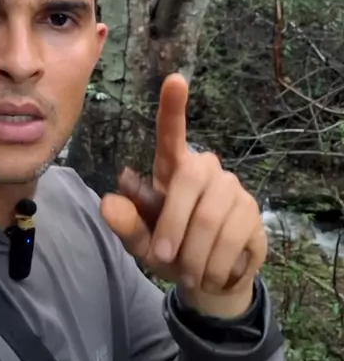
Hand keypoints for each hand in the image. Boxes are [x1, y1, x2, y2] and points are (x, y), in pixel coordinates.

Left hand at [101, 74, 266, 317]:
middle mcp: (204, 169)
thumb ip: (126, 224)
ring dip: (193, 255)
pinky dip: (214, 266)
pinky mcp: (253, 212)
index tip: (175, 80)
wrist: (213, 280)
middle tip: (163, 259)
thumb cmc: (172, 251)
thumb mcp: (142, 242)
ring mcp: (232, 188)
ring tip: (188, 272)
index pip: (172, 134)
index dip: (173, 108)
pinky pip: (232, 238)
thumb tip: (107, 203)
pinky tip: (211, 274)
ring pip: (209, 219)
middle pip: (188, 183)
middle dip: (172, 227)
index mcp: (173, 169)